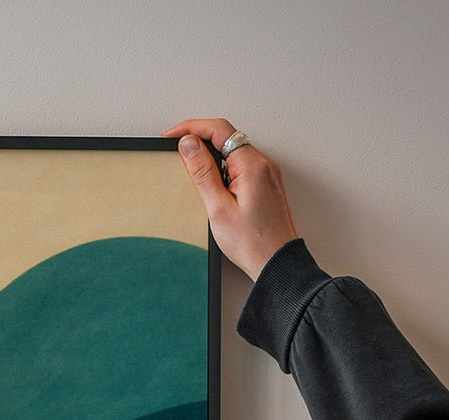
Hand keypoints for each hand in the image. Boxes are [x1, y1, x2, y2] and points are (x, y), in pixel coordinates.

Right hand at [162, 117, 298, 280]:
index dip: (191, 128)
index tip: (171, 136)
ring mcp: (266, 173)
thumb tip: (189, 145)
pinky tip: (211, 183)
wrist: (276, 261)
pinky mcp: (265, 183)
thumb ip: (202, 173)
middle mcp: (263, 163)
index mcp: (252, 165)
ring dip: (210, 154)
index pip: (219, 129)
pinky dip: (222, 166)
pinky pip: (240, 164)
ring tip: (190, 168)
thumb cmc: (252, 242)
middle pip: (227, 136)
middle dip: (199, 138)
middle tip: (176, 151)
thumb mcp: (218, 208)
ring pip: (233, 150)